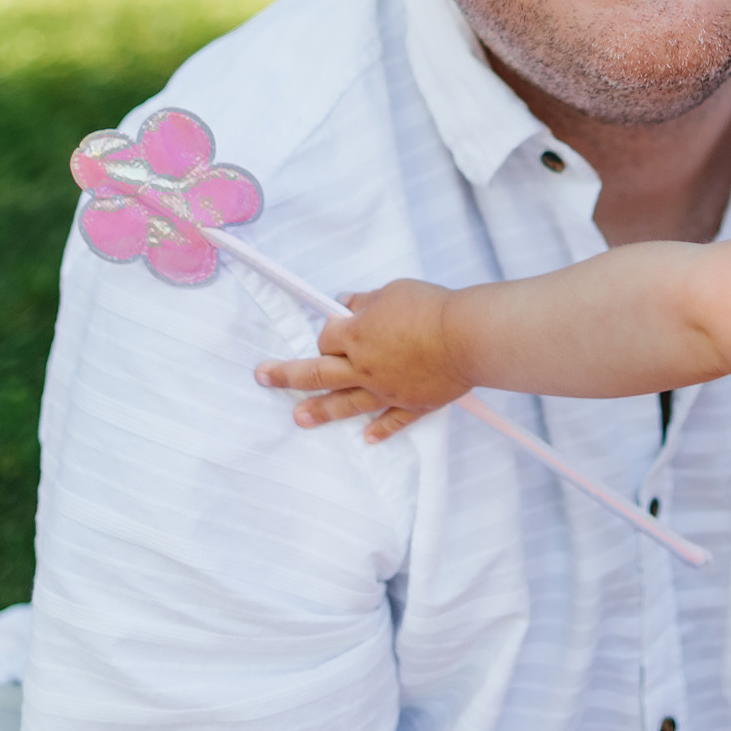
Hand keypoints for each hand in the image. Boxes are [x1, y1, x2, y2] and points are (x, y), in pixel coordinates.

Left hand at [255, 278, 470, 441]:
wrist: (466, 337)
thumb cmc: (430, 308)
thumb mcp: (392, 292)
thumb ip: (367, 302)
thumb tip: (348, 305)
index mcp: (355, 337)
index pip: (326, 337)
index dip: (327, 332)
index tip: (335, 327)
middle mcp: (364, 368)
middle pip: (318, 375)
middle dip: (287, 376)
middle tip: (263, 378)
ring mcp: (386, 391)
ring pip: (346, 404)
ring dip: (320, 412)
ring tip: (299, 419)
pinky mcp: (412, 404)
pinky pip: (392, 421)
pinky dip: (380, 430)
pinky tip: (368, 439)